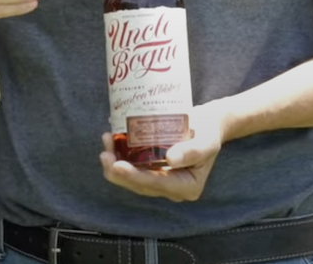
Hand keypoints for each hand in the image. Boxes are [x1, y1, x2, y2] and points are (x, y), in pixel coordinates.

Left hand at [98, 104, 227, 201]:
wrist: (207, 124)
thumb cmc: (209, 131)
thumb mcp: (206, 139)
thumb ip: (192, 151)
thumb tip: (170, 160)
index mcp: (187, 187)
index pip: (156, 184)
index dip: (134, 177)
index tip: (117, 165)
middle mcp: (172, 188)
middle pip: (139, 184)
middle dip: (118, 171)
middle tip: (104, 153)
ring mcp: (161, 180)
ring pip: (132, 177)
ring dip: (114, 162)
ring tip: (106, 140)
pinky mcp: (153, 169)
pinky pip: (133, 166)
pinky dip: (120, 154)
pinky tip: (111, 139)